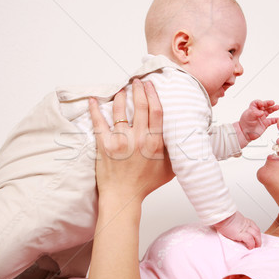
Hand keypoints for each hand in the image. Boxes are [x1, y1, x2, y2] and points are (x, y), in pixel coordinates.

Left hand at [89, 80, 173, 206]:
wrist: (123, 197)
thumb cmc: (145, 185)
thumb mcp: (169, 170)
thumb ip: (176, 153)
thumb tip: (185, 141)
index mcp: (154, 143)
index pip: (156, 111)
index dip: (153, 95)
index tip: (151, 86)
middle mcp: (138, 139)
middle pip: (140, 105)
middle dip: (138, 89)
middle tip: (137, 82)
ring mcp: (120, 141)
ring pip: (120, 110)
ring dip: (121, 96)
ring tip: (122, 89)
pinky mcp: (105, 145)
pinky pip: (99, 122)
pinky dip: (95, 109)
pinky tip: (93, 100)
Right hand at [213, 211, 261, 248]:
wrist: (221, 216)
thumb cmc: (223, 218)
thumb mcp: (231, 219)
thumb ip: (235, 223)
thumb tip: (233, 226)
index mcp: (244, 220)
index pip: (253, 226)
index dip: (256, 232)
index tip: (256, 237)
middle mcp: (246, 224)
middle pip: (257, 231)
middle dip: (259, 238)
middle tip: (258, 244)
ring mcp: (244, 229)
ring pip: (256, 235)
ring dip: (257, 242)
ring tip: (255, 247)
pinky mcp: (241, 234)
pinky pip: (249, 240)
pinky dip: (251, 244)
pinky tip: (250, 247)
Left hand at [235, 100, 278, 145]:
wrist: (245, 134)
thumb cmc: (245, 124)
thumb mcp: (248, 116)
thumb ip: (255, 113)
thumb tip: (262, 112)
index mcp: (252, 109)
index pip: (256, 103)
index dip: (260, 102)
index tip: (262, 104)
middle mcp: (258, 112)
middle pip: (264, 106)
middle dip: (268, 103)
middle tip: (272, 103)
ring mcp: (262, 118)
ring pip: (269, 111)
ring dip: (273, 109)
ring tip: (277, 107)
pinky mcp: (265, 124)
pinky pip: (272, 120)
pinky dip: (276, 120)